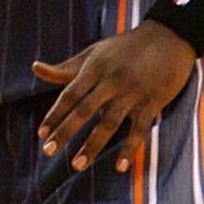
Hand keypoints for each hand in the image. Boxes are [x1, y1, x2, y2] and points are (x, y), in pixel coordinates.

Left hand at [34, 22, 197, 172]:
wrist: (169, 36)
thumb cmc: (126, 47)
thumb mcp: (95, 53)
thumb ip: (66, 67)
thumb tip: (35, 68)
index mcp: (95, 68)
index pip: (70, 94)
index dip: (55, 114)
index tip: (41, 133)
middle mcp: (111, 81)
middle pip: (84, 110)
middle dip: (65, 131)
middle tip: (48, 151)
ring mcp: (132, 93)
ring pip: (109, 123)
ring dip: (92, 146)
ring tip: (77, 165)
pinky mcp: (152, 102)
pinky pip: (139, 130)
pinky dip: (129, 149)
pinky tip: (119, 167)